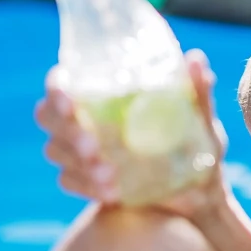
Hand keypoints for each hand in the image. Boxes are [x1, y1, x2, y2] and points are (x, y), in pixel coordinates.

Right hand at [36, 50, 228, 217]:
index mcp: (107, 91)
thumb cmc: (199, 143)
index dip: (58, 89)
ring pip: (55, 149)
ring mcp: (81, 149)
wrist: (200, 191)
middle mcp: (87, 115)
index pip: (63, 81)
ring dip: (77, 161)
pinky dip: (86, 186)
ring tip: (111, 175)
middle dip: (65, 129)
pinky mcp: (84, 178)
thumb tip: (195, 58)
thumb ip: (198, 90)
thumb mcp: (202, 118)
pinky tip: (111, 192)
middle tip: (94, 147)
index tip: (72, 103)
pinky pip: (68, 180)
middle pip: (48, 115)